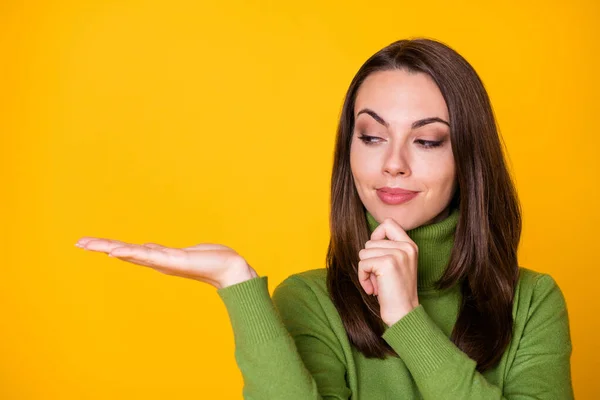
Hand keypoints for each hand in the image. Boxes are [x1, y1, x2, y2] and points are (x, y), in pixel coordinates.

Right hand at [75, 237, 257, 288]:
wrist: (230, 269)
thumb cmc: (210, 261)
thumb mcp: (180, 254)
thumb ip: (162, 252)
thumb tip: (147, 248)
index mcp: (158, 258)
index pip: (129, 251)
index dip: (109, 247)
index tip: (90, 243)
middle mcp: (158, 261)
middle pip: (125, 252)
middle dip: (102, 247)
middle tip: (78, 242)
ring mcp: (164, 262)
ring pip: (133, 253)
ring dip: (111, 248)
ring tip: (91, 244)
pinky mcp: (174, 261)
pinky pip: (149, 255)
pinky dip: (131, 253)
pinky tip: (116, 251)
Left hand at [358, 218, 418, 325]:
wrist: (404, 314)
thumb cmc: (396, 293)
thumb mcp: (397, 265)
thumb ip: (387, 250)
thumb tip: (368, 242)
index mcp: (410, 245)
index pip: (388, 223)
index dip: (376, 235)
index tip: (377, 254)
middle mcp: (406, 247)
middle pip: (370, 242)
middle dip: (369, 261)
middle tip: (380, 278)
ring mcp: (398, 254)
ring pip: (364, 252)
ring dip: (366, 270)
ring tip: (378, 284)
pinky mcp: (387, 263)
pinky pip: (362, 264)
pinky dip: (363, 278)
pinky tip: (373, 289)